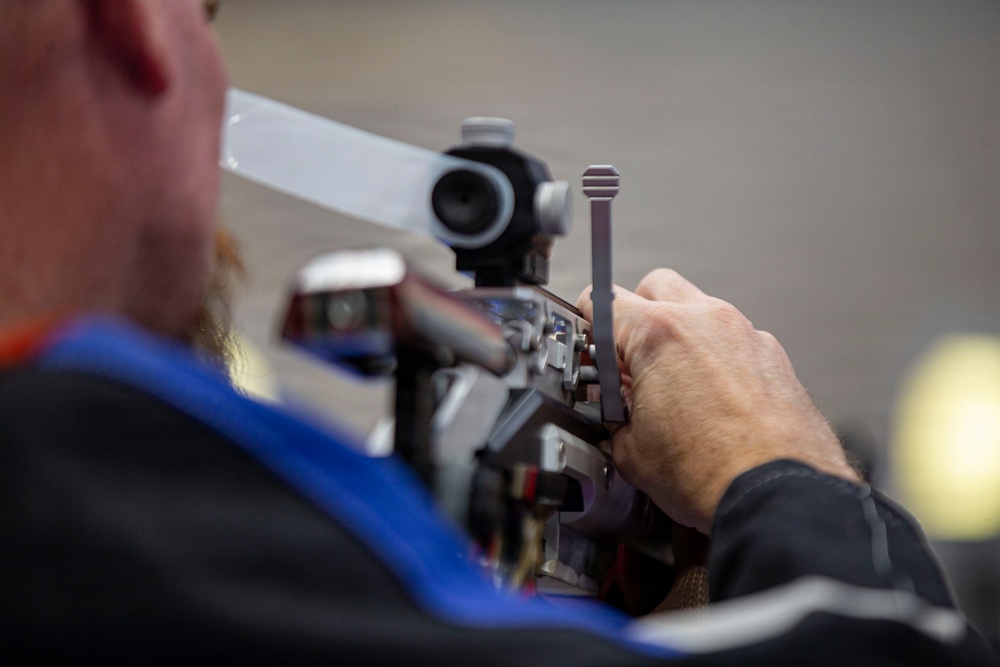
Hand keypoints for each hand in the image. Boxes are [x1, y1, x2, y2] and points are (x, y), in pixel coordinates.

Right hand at [578, 269, 858, 533]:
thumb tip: (613, 407)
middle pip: (656, 287)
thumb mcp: (630, 448)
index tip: (589, 342)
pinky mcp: (774, 357)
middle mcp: (705, 320)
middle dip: (637, 315)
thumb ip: (614, 412)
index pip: (603, 300)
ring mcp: (745, 334)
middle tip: (629, 358)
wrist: (776, 496)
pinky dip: (718, 359)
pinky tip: (712, 401)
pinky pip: (735, 341)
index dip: (587, 324)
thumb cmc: (710, 474)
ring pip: (700, 311)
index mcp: (659, 333)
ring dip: (681, 336)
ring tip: (672, 385)